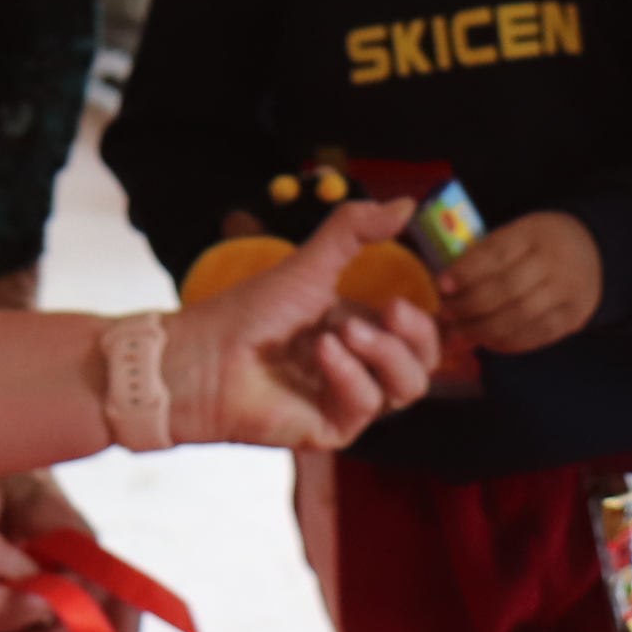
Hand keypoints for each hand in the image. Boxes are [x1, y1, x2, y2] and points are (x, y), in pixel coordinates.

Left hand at [162, 198, 440, 444]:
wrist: (202, 357)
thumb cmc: (249, 313)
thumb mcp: (310, 263)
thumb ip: (356, 230)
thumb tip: (409, 203)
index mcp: (359, 332)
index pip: (419, 333)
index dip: (428, 318)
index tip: (419, 291)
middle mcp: (359, 368)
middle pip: (424, 363)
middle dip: (417, 334)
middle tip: (392, 310)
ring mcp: (347, 401)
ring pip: (407, 389)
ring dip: (385, 353)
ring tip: (344, 330)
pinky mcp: (334, 429)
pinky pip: (368, 404)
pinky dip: (349, 373)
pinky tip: (321, 352)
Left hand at [439, 208, 599, 353]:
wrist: (594, 253)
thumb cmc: (539, 244)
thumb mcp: (516, 234)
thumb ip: (484, 256)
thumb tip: (445, 288)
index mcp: (535, 232)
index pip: (498, 252)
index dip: (467, 271)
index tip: (442, 285)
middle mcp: (556, 261)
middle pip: (507, 288)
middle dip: (470, 306)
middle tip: (446, 315)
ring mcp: (568, 291)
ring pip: (520, 316)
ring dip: (484, 329)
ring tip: (460, 334)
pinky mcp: (573, 317)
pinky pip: (536, 335)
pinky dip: (506, 342)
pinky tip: (486, 342)